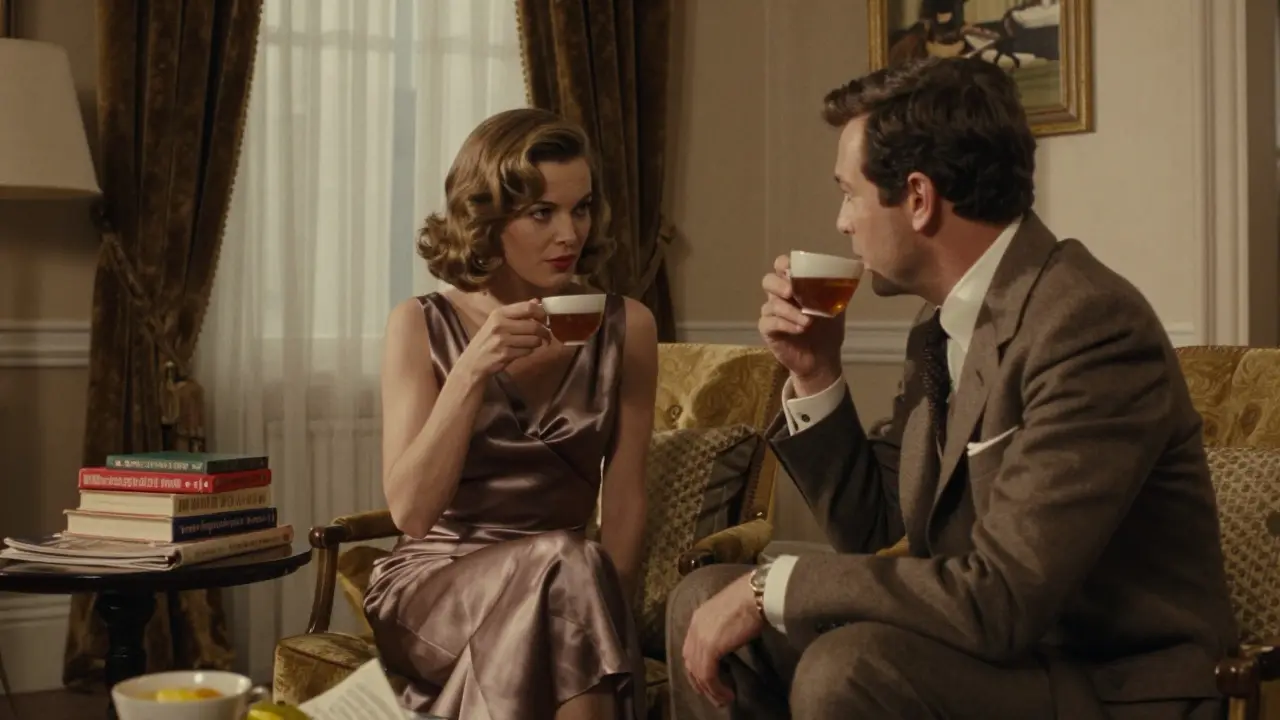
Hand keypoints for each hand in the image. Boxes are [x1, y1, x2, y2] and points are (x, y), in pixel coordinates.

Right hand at [456, 300, 549, 380]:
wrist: (473, 363)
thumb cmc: (488, 341)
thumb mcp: (498, 322)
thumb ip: (518, 312)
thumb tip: (538, 301)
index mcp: (499, 313)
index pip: (529, 307)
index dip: (542, 314)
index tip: (545, 320)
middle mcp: (500, 324)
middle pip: (534, 326)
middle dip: (545, 332)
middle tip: (546, 336)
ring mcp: (502, 340)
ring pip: (534, 340)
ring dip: (538, 343)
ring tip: (533, 344)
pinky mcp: (505, 354)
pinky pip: (528, 351)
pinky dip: (529, 352)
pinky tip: (523, 351)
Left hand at [681, 572, 764, 707]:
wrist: (755, 594)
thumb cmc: (750, 599)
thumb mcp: (728, 614)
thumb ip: (722, 628)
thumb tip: (727, 642)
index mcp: (698, 618)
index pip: (690, 649)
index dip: (696, 667)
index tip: (707, 681)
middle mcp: (694, 628)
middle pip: (690, 663)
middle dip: (699, 682)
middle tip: (713, 695)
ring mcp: (700, 638)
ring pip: (698, 673)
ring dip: (710, 690)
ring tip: (722, 699)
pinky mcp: (710, 648)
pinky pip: (708, 676)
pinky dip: (716, 688)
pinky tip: (728, 694)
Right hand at [758, 254, 844, 393]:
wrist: (823, 358)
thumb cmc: (827, 329)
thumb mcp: (835, 306)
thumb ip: (834, 289)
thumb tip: (846, 272)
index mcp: (794, 284)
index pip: (781, 266)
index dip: (784, 264)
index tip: (793, 270)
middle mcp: (779, 296)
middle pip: (768, 281)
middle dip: (779, 285)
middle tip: (792, 292)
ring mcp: (772, 313)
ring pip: (770, 304)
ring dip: (789, 311)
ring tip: (808, 321)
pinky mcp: (768, 330)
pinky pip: (769, 322)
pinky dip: (785, 324)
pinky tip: (799, 329)